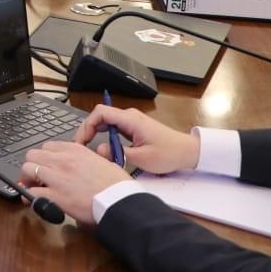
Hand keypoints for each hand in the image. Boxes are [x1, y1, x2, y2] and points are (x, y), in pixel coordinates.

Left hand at [21, 141, 132, 225]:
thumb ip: (91, 157)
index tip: (47, 165)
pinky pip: (32, 192)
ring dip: (28, 178)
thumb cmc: (117, 185)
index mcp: (75, 150)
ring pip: (27, 169)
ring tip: (33, 187)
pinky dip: (30, 196)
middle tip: (36, 176)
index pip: (47, 146)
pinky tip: (32, 200)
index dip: (45, 157)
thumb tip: (90, 158)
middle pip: (32, 155)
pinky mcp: (54, 195)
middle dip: (32, 165)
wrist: (119, 201)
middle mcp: (62, 160)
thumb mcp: (105, 161)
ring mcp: (56, 177)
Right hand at [74, 104, 199, 174]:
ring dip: (97, 135)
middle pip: (100, 116)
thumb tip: (98, 151)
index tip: (82, 142)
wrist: (189, 152)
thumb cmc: (169, 153)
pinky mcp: (134, 128)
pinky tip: (105, 150)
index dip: (87, 125)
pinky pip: (114, 129)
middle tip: (83, 148)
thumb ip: (118, 153)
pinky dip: (106, 137)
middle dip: (88, 131)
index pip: (100, 113)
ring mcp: (132, 122)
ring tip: (92, 151)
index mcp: (130, 119)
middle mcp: (129, 116)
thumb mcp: (142, 158)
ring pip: (106, 123)